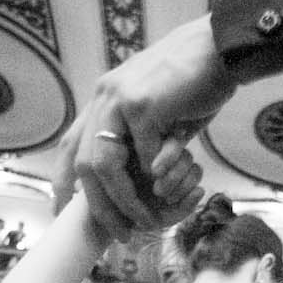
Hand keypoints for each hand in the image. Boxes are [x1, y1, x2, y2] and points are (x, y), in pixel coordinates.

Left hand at [54, 15, 234, 237]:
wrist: (219, 51)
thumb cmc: (192, 86)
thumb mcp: (157, 115)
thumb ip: (140, 140)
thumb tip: (137, 179)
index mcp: (102, 101)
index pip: (69, 145)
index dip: (63, 182)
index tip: (66, 212)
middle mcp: (103, 98)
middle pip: (83, 163)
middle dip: (100, 206)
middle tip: (120, 231)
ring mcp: (119, 99)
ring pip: (106, 163)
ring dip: (126, 198)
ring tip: (145, 218)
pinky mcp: (142, 104)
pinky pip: (144, 154)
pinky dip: (157, 173)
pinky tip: (169, 181)